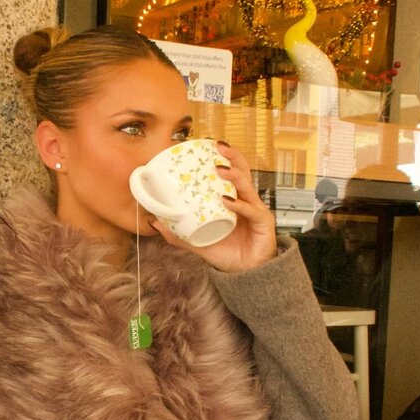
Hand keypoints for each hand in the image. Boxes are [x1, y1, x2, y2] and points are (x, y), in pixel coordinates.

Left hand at [150, 143, 276, 273]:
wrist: (247, 276)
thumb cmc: (228, 255)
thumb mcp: (199, 242)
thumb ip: (178, 234)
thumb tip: (155, 222)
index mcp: (234, 200)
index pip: (232, 172)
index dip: (225, 157)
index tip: (209, 144)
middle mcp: (247, 201)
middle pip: (243, 171)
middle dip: (232, 156)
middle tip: (217, 146)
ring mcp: (256, 211)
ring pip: (248, 186)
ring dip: (234, 175)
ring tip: (219, 169)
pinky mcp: (264, 224)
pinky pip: (251, 211)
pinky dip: (239, 205)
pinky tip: (227, 201)